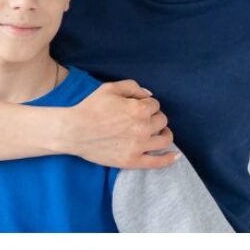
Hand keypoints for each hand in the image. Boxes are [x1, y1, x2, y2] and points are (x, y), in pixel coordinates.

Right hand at [60, 79, 177, 168]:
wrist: (74, 131)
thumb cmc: (90, 107)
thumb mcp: (109, 88)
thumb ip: (132, 87)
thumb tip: (148, 95)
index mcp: (139, 109)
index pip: (154, 104)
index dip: (147, 103)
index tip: (138, 106)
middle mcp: (143, 128)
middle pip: (161, 120)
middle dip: (155, 117)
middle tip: (144, 118)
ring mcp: (139, 146)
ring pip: (164, 140)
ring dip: (165, 134)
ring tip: (160, 133)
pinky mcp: (133, 161)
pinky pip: (157, 162)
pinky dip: (169, 159)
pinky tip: (175, 156)